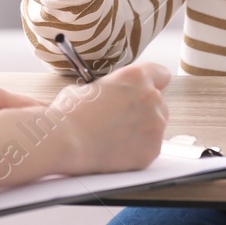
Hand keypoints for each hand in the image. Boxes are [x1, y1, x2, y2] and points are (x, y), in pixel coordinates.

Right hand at [54, 61, 171, 173]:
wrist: (64, 142)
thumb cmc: (70, 113)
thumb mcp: (88, 87)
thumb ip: (109, 88)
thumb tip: (109, 94)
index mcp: (136, 77)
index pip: (161, 74)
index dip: (152, 82)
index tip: (144, 90)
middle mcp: (151, 98)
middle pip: (158, 102)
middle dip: (144, 109)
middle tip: (121, 118)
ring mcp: (154, 126)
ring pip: (156, 125)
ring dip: (142, 129)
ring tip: (115, 136)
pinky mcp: (151, 150)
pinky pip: (150, 147)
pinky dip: (137, 149)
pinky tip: (117, 149)